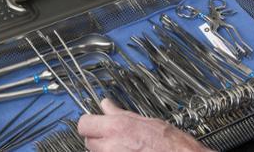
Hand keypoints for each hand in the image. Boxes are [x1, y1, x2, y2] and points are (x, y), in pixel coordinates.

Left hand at [78, 99, 213, 151]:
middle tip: (112, 135)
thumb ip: (120, 113)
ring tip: (124, 146)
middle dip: (97, 137)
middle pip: (88, 140)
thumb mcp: (144, 120)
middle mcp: (110, 146)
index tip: (96, 122)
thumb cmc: (169, 143)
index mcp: (117, 127)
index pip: (84, 124)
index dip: (90, 122)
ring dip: (105, 148)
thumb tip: (106, 105)